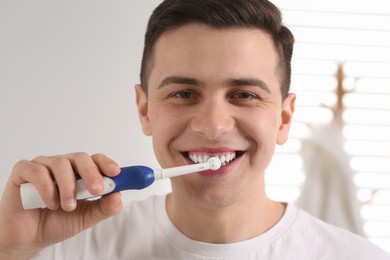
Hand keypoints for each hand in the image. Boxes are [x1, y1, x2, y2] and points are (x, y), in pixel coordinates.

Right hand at [0, 153, 122, 258]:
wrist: (29, 238)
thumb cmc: (57, 222)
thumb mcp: (86, 217)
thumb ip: (104, 208)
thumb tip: (119, 196)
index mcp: (79, 172)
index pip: (95, 160)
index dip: (106, 163)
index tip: (116, 173)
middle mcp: (63, 165)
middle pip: (80, 157)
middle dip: (91, 173)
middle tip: (96, 190)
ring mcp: (43, 166)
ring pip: (60, 163)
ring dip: (68, 186)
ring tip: (68, 207)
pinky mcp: (23, 171)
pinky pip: (37, 171)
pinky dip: (46, 187)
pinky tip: (50, 204)